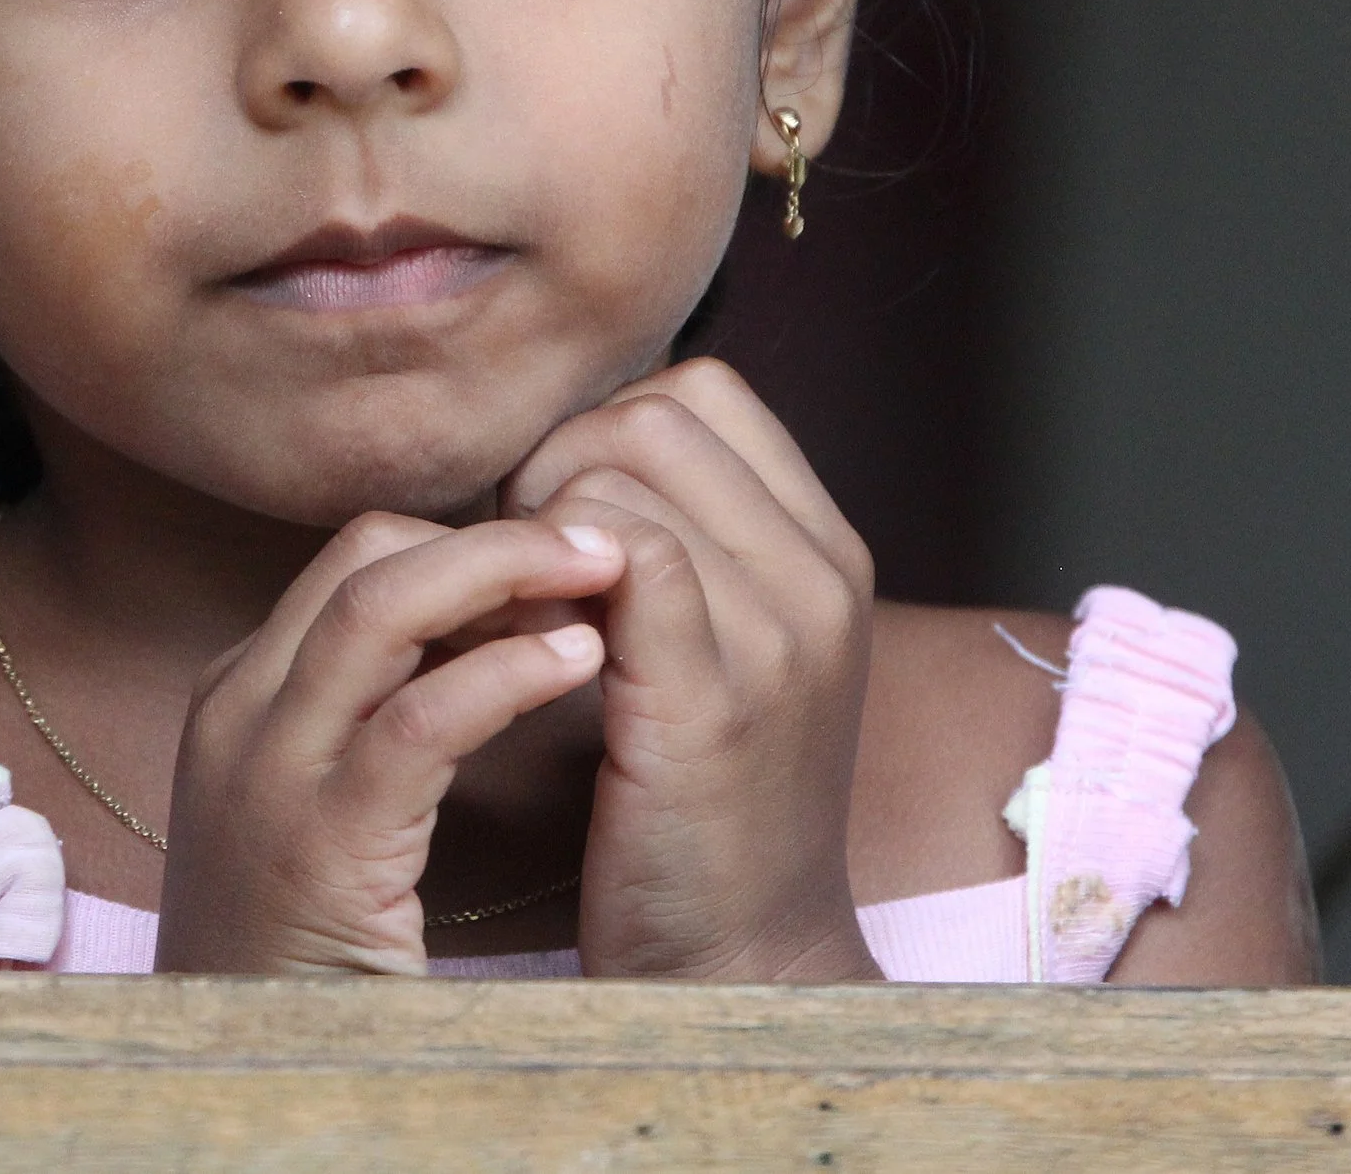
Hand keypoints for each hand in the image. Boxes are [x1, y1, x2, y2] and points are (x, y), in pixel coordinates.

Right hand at [155, 515, 620, 973]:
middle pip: (365, 555)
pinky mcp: (317, 850)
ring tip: (608, 567)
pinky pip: (416, 723)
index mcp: (243, 699)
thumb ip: (375, 721)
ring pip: (379, 605)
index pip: (359, 561)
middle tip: (601, 537)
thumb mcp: (320, 814)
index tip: (565, 563)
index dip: (470, 541)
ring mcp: (266, 775)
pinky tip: (579, 660)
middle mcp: (240, 715)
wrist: (230, 1091)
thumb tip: (493, 634)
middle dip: (495, 533)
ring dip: (506, 569)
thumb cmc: (300, 962)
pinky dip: (504, 673)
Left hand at [502, 357, 877, 980]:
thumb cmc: (701, 798)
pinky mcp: (714, 695)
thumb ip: (683, 541)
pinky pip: (619, 551)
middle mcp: (822, 574)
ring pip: (621, 468)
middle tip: (525, 567)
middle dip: (558, 466)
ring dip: (537, 524)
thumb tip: (573, 442)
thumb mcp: (725, 646)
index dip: (604, 432)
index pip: (701, 391)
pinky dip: (543, 577)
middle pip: (653, 412)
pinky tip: (525, 647)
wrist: (744, 960)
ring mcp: (780, 632)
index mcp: (826, 549)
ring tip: (524, 612)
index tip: (560, 522)